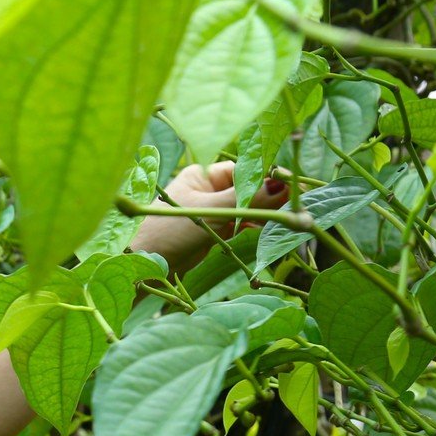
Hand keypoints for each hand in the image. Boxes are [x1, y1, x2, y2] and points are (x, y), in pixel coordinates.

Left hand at [126, 161, 291, 274]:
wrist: (140, 267)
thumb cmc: (167, 231)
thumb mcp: (211, 212)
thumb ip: (247, 199)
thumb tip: (281, 186)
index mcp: (202, 174)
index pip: (243, 169)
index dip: (267, 176)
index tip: (292, 184)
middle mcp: (206, 189)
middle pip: (246, 188)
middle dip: (269, 195)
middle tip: (296, 204)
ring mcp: (209, 210)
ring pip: (245, 207)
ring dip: (263, 212)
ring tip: (286, 219)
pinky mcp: (211, 231)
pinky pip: (238, 224)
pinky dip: (252, 226)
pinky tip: (266, 231)